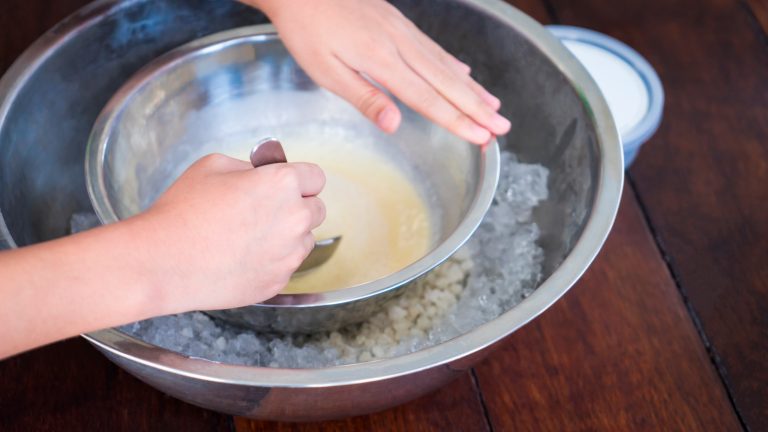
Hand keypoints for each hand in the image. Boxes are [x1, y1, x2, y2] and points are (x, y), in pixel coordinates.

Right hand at [0, 154, 325, 357]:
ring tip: (250, 235)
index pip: (316, 177)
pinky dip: (274, 260)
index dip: (300, 178)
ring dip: (288, 234)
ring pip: (304, 239)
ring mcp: (289, 254)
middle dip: (297, 205)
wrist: (162, 262)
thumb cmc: (182, 211)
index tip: (289, 183)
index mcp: (283, 184)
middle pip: (317, 209)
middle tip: (267, 209)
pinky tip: (243, 256)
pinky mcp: (278, 281)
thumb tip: (262, 175)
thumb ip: (249, 168)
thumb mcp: (213, 166)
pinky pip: (287, 265)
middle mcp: (295, 219)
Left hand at [248, 0, 510, 143]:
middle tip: (501, 128)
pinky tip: (464, 74)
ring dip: (472, 89)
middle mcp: (400, 44)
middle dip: (476, 108)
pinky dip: (453, 63)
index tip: (481, 137)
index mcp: (382, 61)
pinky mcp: (398, 22)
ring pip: (446, 64)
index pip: (428, 99)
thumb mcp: (326, 70)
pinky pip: (433, 47)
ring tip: (494, 106)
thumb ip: (364, 97)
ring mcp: (402, 31)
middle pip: (447, 83)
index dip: (457, 121)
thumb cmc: (306, 30)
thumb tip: (395, 125)